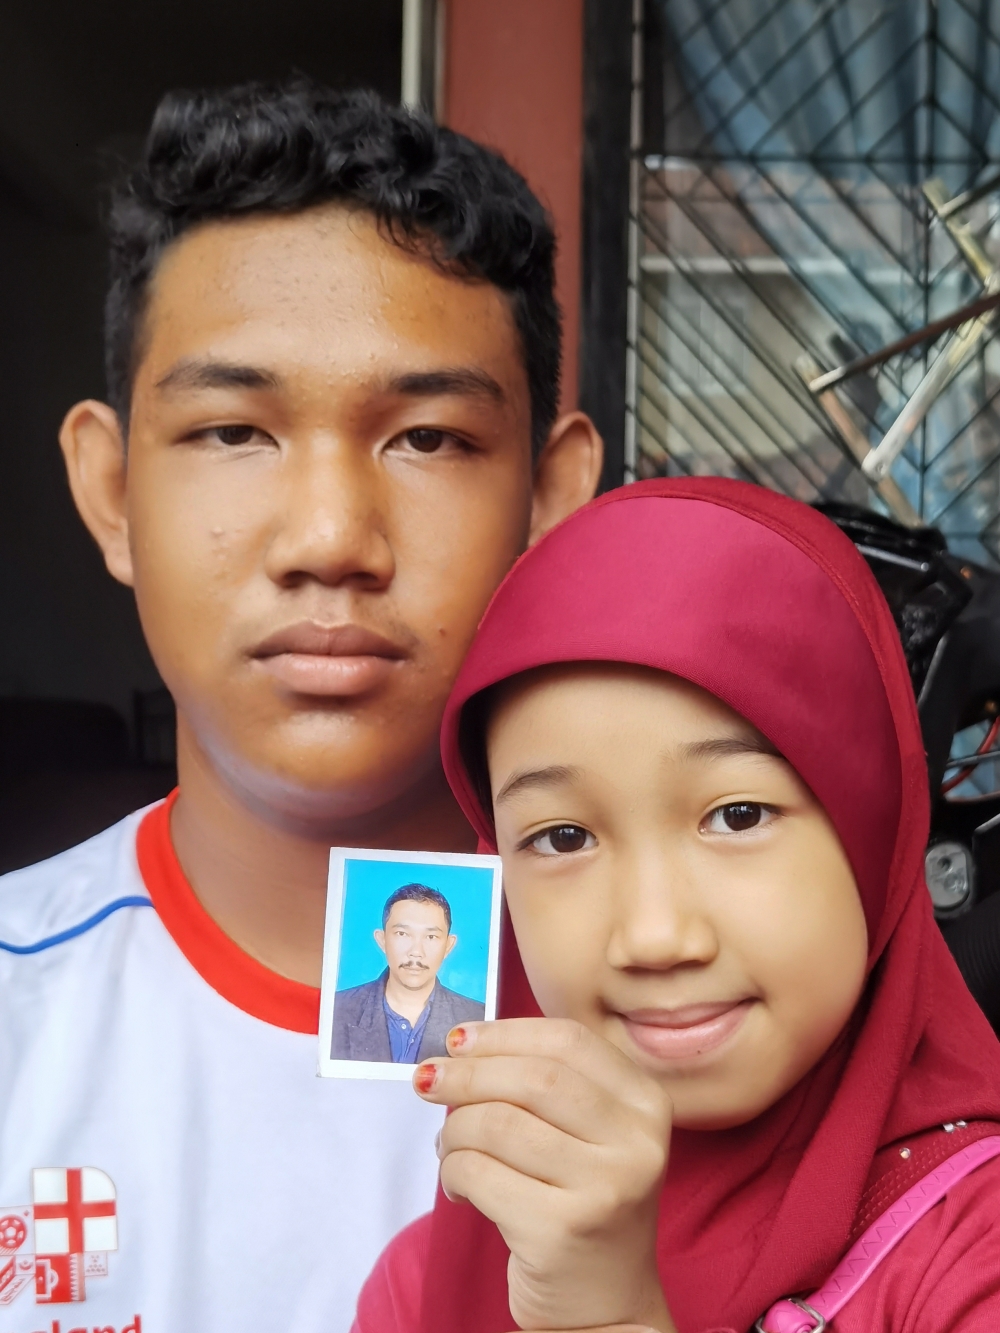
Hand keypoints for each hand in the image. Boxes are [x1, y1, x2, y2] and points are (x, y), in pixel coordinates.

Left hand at [414, 1018, 676, 1331]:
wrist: (607, 1306)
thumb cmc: (584, 1202)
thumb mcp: (591, 1134)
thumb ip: (547, 1082)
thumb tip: (463, 1045)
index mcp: (646, 1103)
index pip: (568, 1041)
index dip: (505, 1034)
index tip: (459, 1039)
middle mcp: (637, 1142)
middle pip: (532, 1078)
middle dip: (467, 1074)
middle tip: (428, 1081)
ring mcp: (604, 1187)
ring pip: (497, 1124)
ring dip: (454, 1131)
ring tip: (449, 1147)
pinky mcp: (561, 1230)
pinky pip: (478, 1174)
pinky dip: (452, 1172)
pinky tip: (459, 1186)